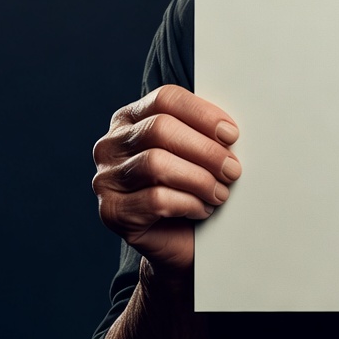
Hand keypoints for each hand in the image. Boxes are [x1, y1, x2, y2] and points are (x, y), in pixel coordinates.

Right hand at [92, 85, 241, 272]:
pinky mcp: (111, 211)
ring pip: (156, 164)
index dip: (202, 114)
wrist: (179, 240)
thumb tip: (229, 129)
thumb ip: (203, 132)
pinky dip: (188, 203)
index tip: (231, 134)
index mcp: (131, 118)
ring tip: (221, 191)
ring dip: (199, 178)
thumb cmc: (190, 186)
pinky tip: (203, 209)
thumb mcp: (197, 151)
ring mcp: (106, 178)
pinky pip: (154, 200)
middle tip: (233, 169)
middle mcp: (111, 145)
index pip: (166, 99)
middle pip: (160, 129)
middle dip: (205, 149)